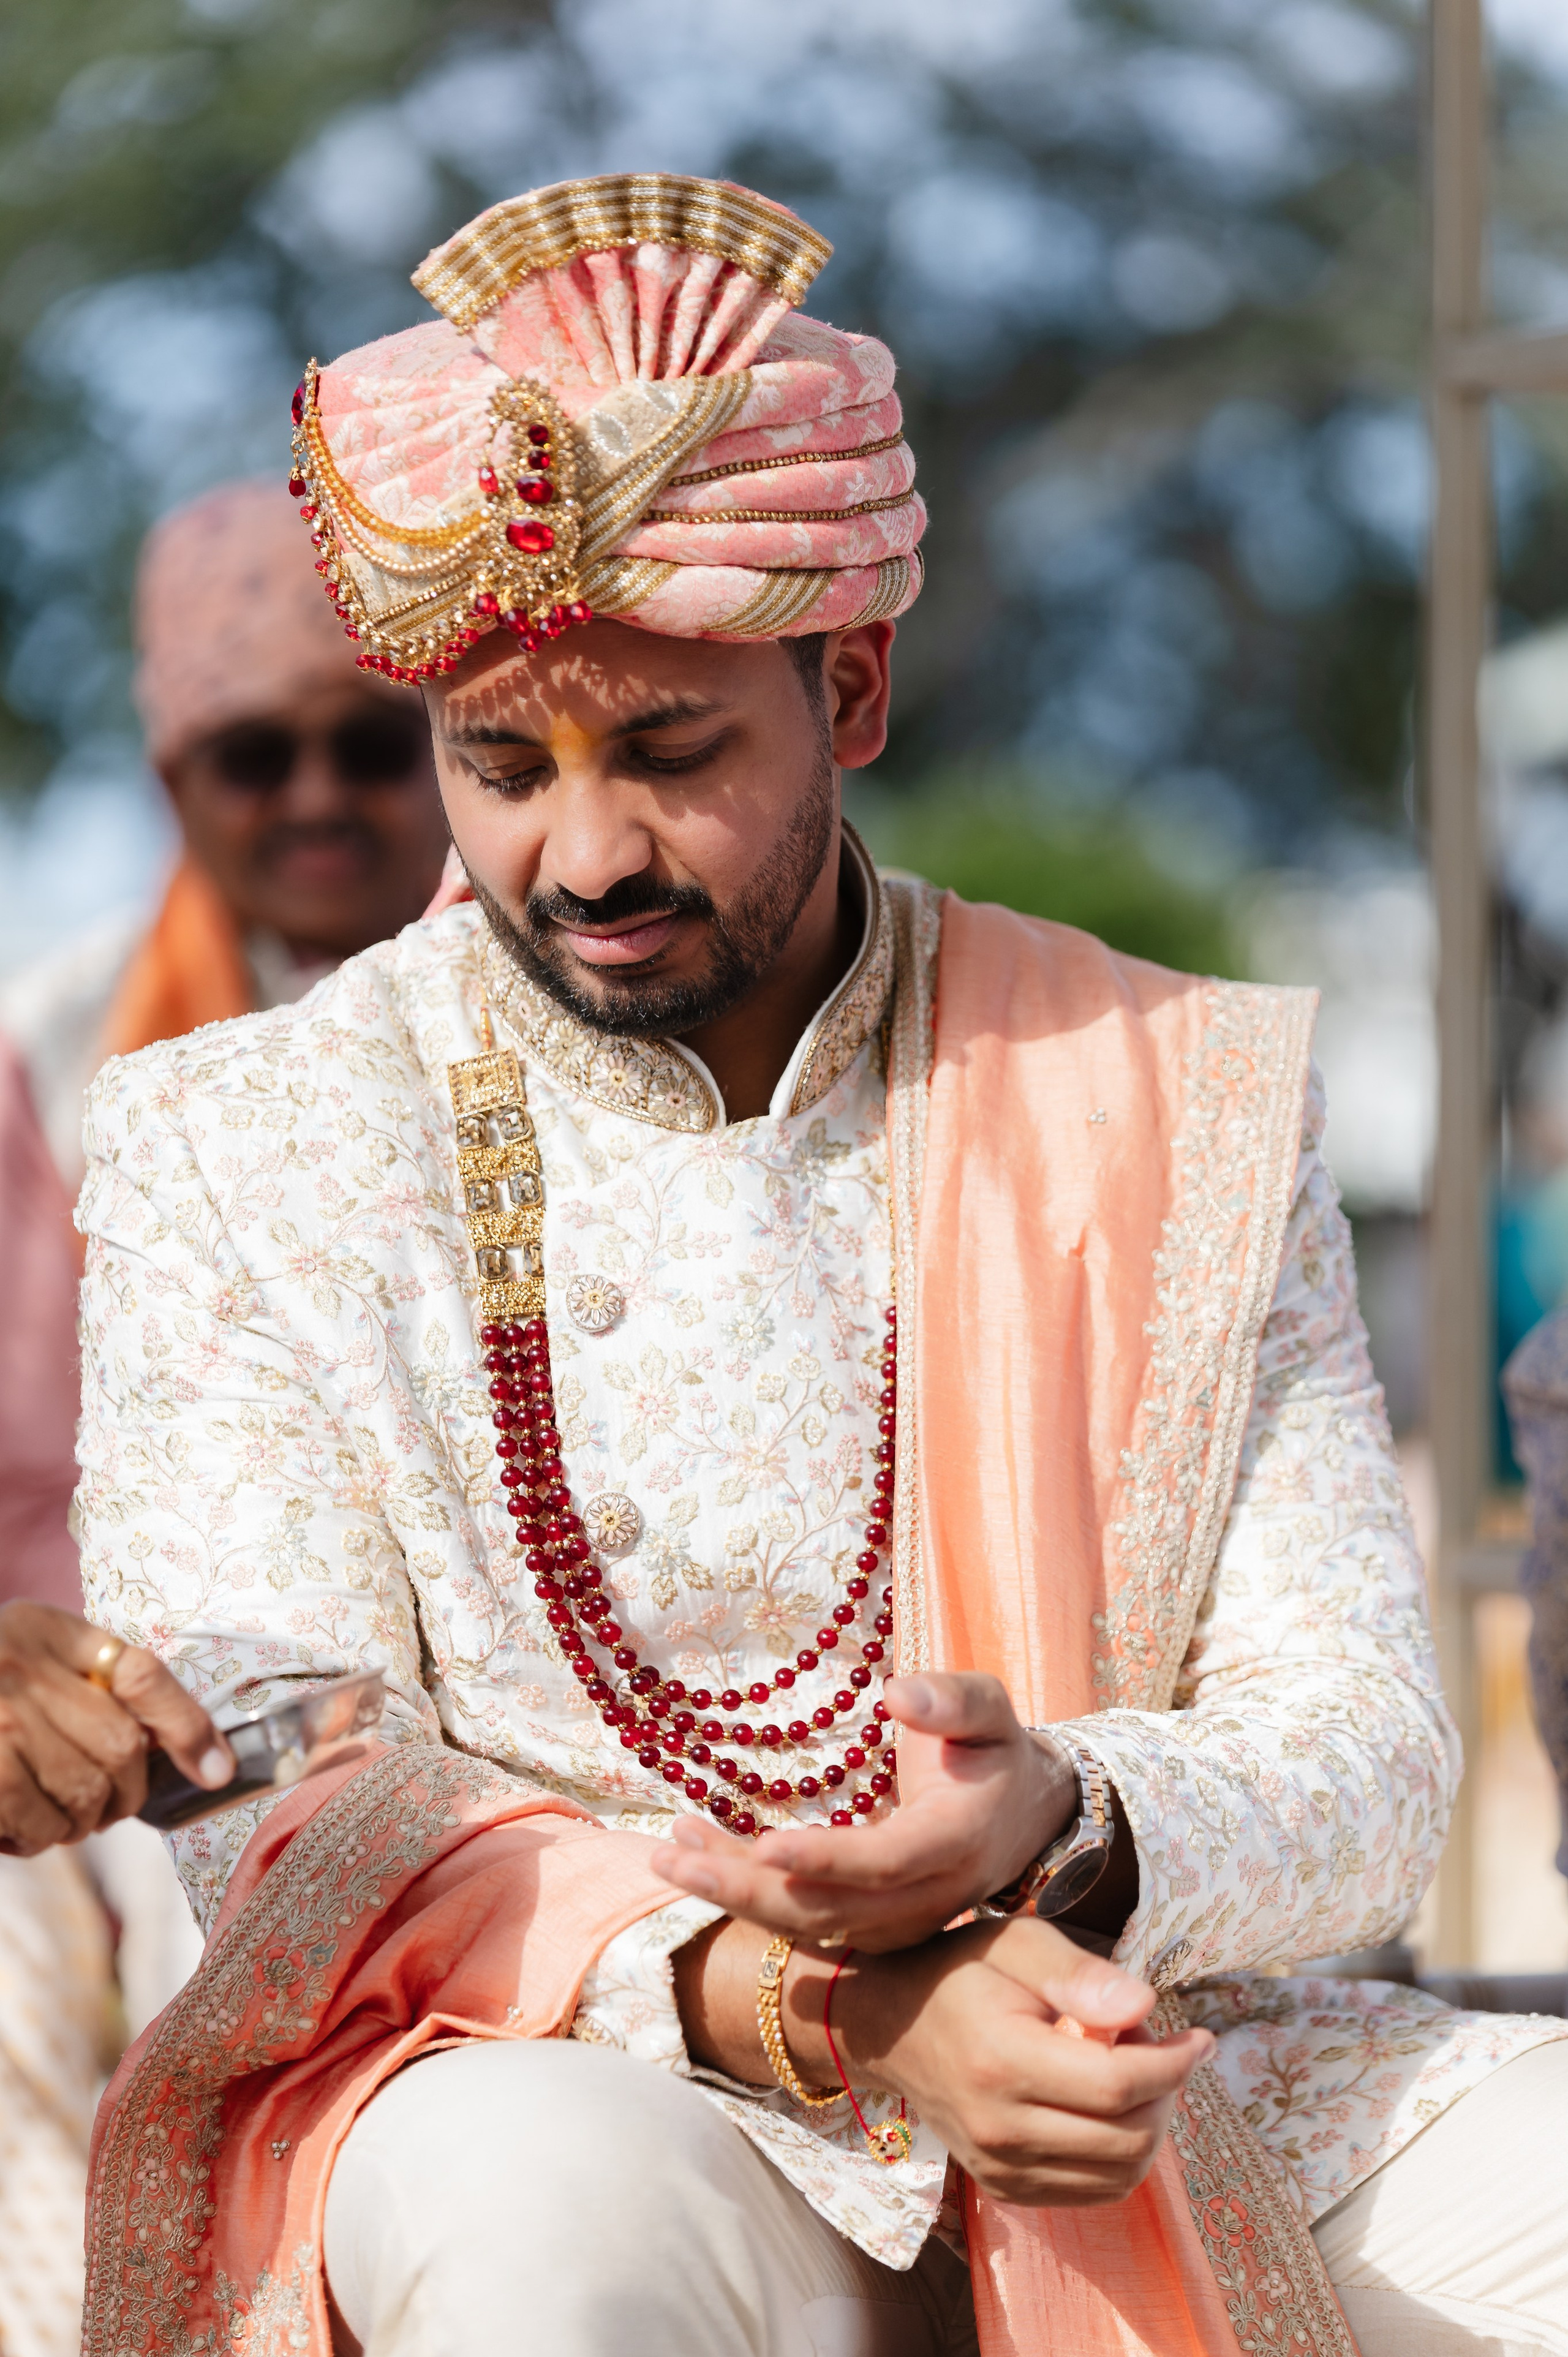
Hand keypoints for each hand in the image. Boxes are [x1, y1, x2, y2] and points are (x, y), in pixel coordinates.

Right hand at [0, 1602, 232, 1854]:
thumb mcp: (25, 1653)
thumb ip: (89, 1681)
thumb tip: (180, 1747)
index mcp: (45, 1629)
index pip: (141, 1673)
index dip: (188, 1725)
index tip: (218, 1769)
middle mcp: (22, 1664)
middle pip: (123, 1746)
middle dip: (127, 1793)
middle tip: (108, 1807)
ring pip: (85, 1790)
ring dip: (83, 1821)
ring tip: (63, 1820)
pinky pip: (34, 1818)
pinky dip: (38, 1837)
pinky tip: (24, 1830)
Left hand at [654, 1672, 1077, 1950]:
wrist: (1024, 1814)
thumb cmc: (995, 1749)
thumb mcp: (990, 1707)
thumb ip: (953, 1699)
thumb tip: (897, 1693)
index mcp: (956, 1841)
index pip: (885, 1864)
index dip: (825, 1859)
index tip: (762, 1846)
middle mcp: (927, 1896)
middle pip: (829, 1910)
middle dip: (745, 1891)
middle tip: (670, 1860)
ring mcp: (899, 1921)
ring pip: (807, 1925)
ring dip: (733, 1895)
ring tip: (668, 1853)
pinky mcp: (874, 1927)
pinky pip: (804, 1922)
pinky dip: (748, 1897)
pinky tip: (696, 1856)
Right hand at [834, 1916, 1212, 2206]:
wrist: (887, 2025)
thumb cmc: (958, 1972)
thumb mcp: (1016, 1944)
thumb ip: (1080, 1972)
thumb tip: (1146, 2007)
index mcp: (1003, 2062)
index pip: (1118, 2084)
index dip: (1174, 2063)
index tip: (1199, 2037)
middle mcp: (999, 2128)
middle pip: (1128, 2138)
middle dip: (1166, 2093)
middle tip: (1158, 2046)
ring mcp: (999, 2167)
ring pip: (1118, 2176)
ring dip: (1149, 2127)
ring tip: (1134, 2074)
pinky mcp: (1004, 2186)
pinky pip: (1092, 2191)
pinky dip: (1120, 2156)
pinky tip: (1110, 2109)